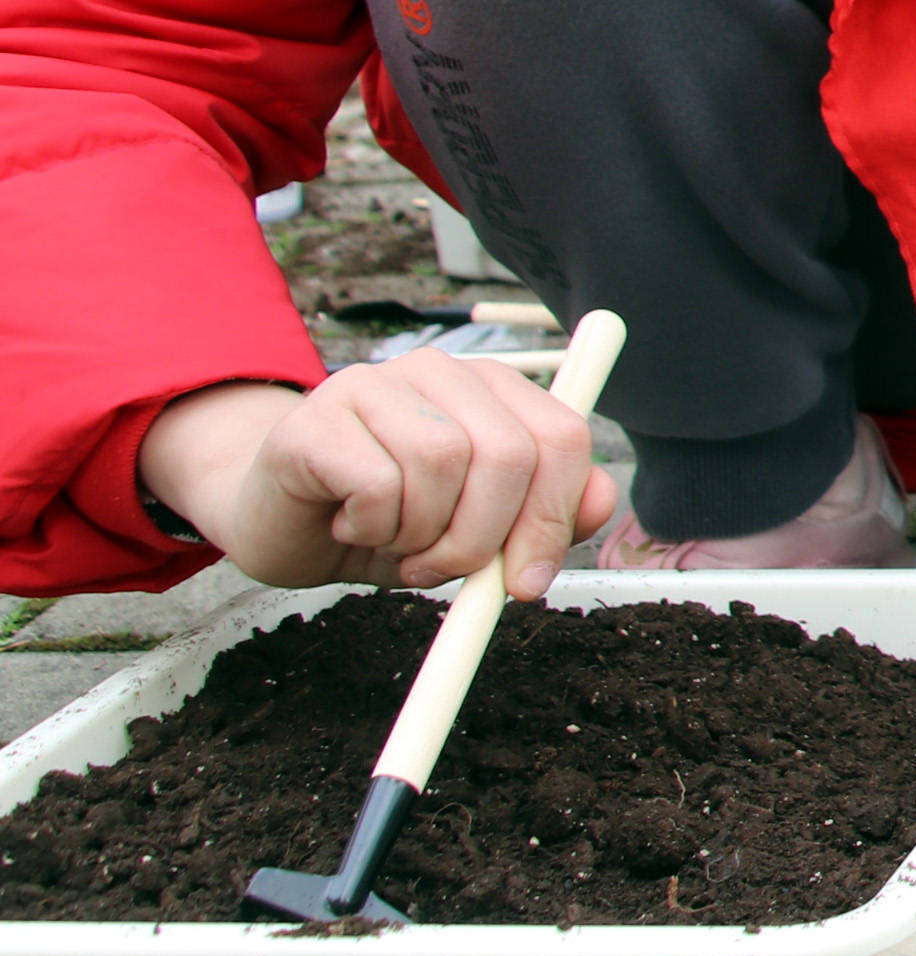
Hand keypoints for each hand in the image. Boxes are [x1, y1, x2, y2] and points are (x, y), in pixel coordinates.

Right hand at [140, 362, 609, 598]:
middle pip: (508, 453)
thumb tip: (597, 502)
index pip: (561, 436)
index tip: (526, 584)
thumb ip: (541, 516)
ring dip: (420, 532)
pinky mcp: (316, 417)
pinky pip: (376, 482)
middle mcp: (439, 371)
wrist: (278, 525)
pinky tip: (350, 524)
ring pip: (442, 463)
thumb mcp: (474, 531)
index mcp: (491, 390)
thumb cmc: (387, 524)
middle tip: (441, 570)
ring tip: (392, 540)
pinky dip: (371, 525)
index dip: (553, 517)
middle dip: (483, 538)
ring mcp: (374, 383)